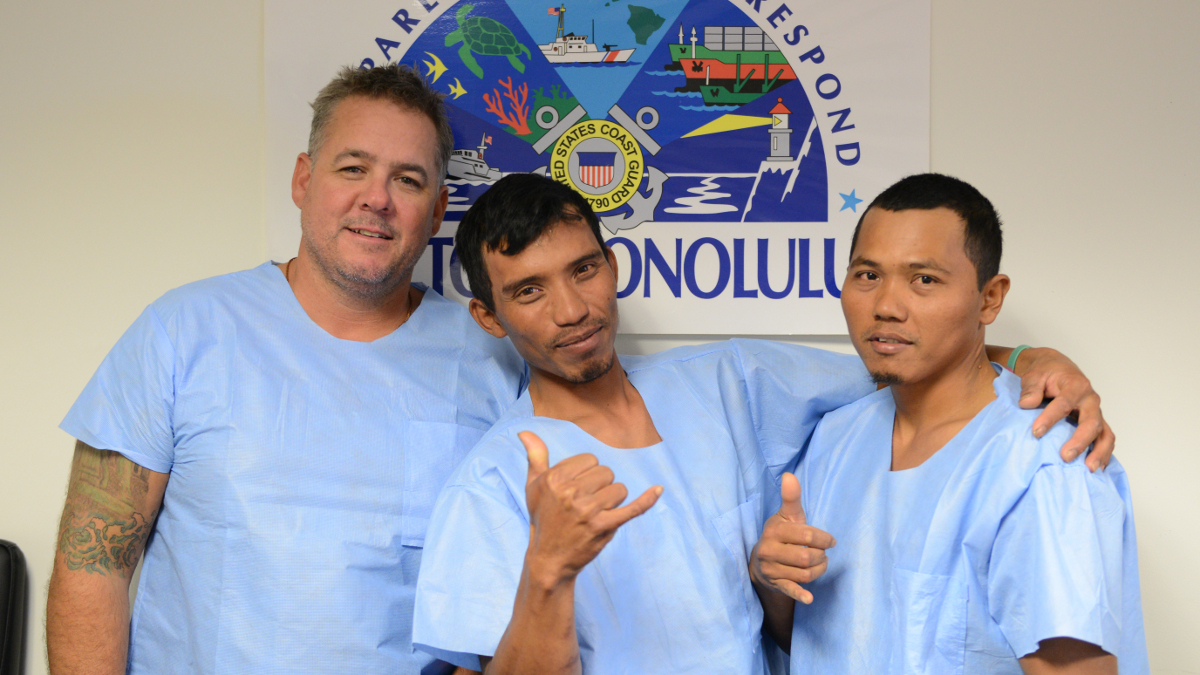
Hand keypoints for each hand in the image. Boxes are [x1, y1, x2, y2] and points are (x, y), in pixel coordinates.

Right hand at [521, 431, 661, 585]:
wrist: (549, 559)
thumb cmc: (543, 519)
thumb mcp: (533, 487)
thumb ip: (535, 457)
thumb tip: (526, 432)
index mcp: (554, 479)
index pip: (590, 459)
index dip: (586, 474)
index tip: (575, 490)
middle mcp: (570, 493)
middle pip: (606, 472)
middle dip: (600, 486)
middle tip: (584, 505)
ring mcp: (587, 511)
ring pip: (619, 489)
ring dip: (612, 501)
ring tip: (594, 514)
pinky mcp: (603, 527)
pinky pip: (632, 508)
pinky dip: (647, 500)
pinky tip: (658, 490)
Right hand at [749, 473, 834, 604]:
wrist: (761, 562)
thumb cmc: (781, 535)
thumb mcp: (786, 516)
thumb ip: (791, 498)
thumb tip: (790, 476)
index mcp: (774, 530)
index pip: (807, 535)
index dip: (824, 539)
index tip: (831, 541)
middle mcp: (769, 550)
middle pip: (807, 557)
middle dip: (821, 556)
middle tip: (822, 554)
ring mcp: (771, 569)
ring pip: (805, 574)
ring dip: (819, 570)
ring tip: (820, 564)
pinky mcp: (775, 584)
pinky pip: (789, 590)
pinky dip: (800, 595)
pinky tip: (809, 598)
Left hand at [1015, 348, 1114, 470]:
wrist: (1059, 369)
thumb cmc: (1046, 373)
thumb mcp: (1034, 375)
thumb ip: (1031, 388)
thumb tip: (1026, 404)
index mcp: (1075, 385)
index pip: (1064, 403)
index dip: (1050, 418)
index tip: (1036, 432)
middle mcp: (1090, 399)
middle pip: (1091, 422)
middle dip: (1080, 441)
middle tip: (1065, 457)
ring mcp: (1096, 412)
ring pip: (1104, 433)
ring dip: (1099, 452)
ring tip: (1088, 469)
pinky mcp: (1097, 423)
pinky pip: (1106, 439)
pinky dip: (1104, 453)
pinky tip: (1096, 468)